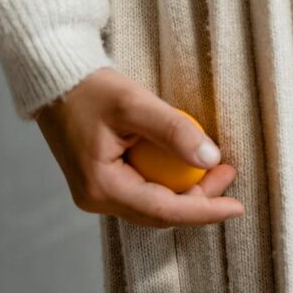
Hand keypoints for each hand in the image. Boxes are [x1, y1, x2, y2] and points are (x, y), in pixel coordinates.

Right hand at [33, 67, 244, 227]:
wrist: (54, 80)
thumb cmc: (89, 89)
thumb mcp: (135, 104)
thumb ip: (174, 132)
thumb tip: (212, 159)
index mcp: (101, 187)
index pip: (164, 210)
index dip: (205, 210)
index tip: (238, 206)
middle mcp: (96, 198)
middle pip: (160, 213)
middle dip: (200, 200)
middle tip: (229, 172)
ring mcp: (97, 192)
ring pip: (153, 204)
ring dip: (186, 191)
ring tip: (216, 167)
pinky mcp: (102, 181)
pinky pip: (143, 191)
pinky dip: (168, 181)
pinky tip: (188, 163)